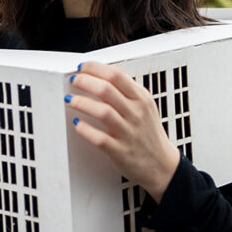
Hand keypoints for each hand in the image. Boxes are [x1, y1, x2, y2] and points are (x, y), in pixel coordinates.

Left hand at [65, 61, 180, 201]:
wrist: (161, 164)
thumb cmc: (148, 133)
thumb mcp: (145, 106)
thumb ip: (127, 91)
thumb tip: (101, 75)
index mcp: (141, 99)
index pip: (117, 76)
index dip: (96, 68)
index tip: (82, 67)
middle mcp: (136, 114)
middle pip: (107, 90)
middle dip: (85, 81)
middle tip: (74, 80)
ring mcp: (128, 133)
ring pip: (103, 112)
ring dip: (82, 103)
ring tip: (70, 99)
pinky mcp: (120, 151)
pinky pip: (100, 138)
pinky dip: (86, 129)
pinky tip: (77, 123)